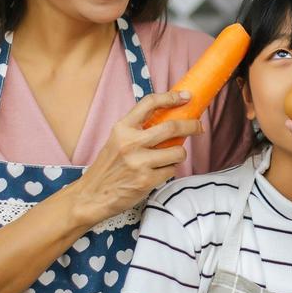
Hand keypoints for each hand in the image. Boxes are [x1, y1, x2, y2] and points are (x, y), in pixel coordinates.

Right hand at [71, 91, 201, 226]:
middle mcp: (130, 143)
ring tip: (170, 157)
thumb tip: (169, 119)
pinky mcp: (146, 181)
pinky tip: (158, 172)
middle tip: (198, 126)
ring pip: (177, 151)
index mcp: (122, 128)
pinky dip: (169, 170)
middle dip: (192, 125)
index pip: (149, 103)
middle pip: (172, 127)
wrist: (92, 195)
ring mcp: (139, 162)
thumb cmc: (108, 167)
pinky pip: (171, 170)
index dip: (171, 97)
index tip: (185, 96)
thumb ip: (138, 130)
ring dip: (179, 154)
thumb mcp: (116, 141)